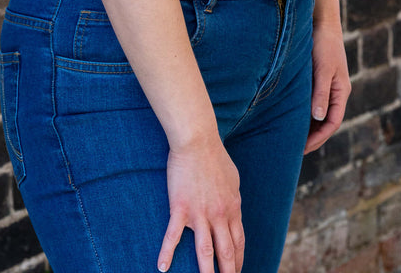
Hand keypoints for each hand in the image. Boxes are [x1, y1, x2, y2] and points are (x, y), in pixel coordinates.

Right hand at [158, 138, 243, 272]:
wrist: (197, 141)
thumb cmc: (215, 156)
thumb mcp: (233, 179)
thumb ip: (233, 199)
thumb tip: (234, 210)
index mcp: (232, 208)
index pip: (238, 242)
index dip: (238, 260)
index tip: (236, 272)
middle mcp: (219, 214)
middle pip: (225, 252)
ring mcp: (199, 213)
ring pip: (204, 250)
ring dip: (206, 272)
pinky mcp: (180, 208)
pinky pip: (173, 235)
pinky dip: (167, 253)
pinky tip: (162, 267)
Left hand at [303, 21, 350, 154]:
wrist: (321, 20)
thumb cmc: (323, 44)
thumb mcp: (322, 69)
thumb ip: (320, 93)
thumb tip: (319, 118)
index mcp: (341, 91)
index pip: (332, 123)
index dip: (319, 138)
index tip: (303, 148)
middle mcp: (336, 91)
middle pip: (326, 120)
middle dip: (313, 136)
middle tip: (295, 149)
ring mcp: (327, 84)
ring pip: (319, 112)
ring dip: (308, 125)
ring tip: (292, 137)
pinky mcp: (318, 77)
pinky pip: (312, 100)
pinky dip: (304, 111)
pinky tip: (291, 115)